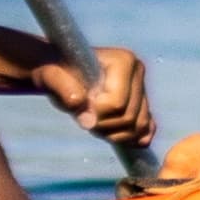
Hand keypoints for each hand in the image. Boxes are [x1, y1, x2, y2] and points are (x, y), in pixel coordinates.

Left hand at [32, 46, 153, 149]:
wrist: (62, 76)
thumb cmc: (57, 73)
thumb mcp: (52, 76)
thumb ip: (63, 88)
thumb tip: (79, 103)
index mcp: (124, 60)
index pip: (117, 103)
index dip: (96, 112)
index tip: (79, 102)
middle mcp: (139, 72)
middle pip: (129, 118)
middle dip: (103, 125)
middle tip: (83, 115)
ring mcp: (144, 90)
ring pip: (139, 128)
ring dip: (112, 134)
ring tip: (93, 120)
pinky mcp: (144, 106)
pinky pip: (146, 132)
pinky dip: (129, 139)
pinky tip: (110, 132)